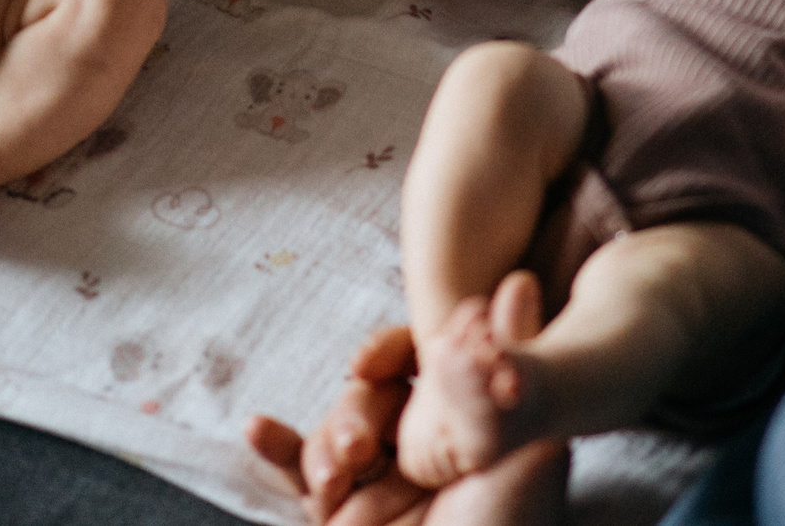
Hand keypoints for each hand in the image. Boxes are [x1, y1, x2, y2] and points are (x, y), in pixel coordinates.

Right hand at [245, 326, 566, 525]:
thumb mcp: (528, 448)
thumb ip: (516, 367)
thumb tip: (519, 282)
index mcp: (465, 420)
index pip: (419, 359)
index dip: (390, 351)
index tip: (372, 361)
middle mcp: (421, 444)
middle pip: (370, 395)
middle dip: (357, 413)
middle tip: (361, 449)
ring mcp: (379, 479)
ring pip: (335, 431)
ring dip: (325, 442)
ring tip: (336, 476)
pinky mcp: (343, 511)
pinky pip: (302, 471)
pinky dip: (278, 447)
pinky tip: (257, 428)